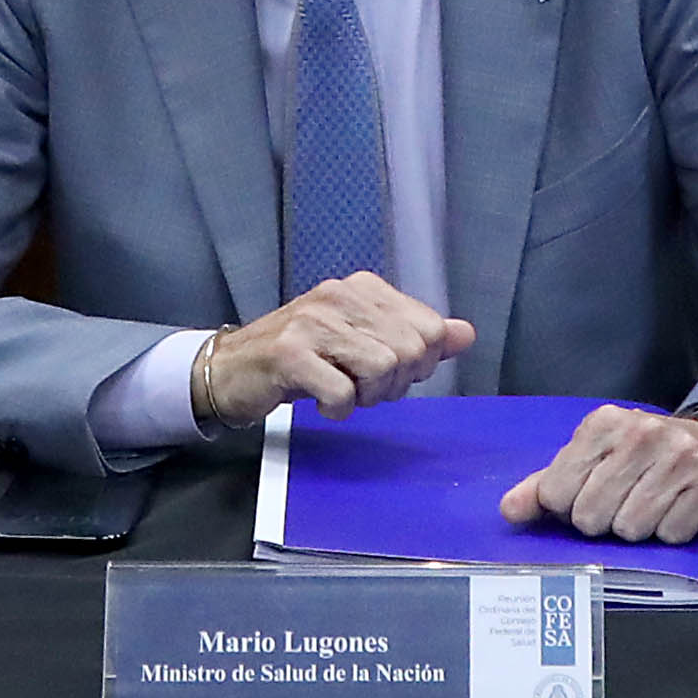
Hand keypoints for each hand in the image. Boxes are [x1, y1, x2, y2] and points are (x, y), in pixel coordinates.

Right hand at [189, 275, 475, 427]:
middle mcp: (339, 294)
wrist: (232, 368)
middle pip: (409, 351)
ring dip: (366, 397)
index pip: (429, 328)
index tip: (387, 373)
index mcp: (363, 287)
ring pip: (382, 369)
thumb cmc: (303, 356)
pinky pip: (343, 393)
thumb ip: (416, 335)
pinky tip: (321, 402)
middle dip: (393, 384)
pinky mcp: (290, 354)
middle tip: (361, 388)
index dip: (417, 364)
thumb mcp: (363, 340)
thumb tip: (464, 333)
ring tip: (341, 392)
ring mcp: (312, 322)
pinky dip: (338, 410)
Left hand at [499, 406, 697, 543]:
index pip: (556, 493)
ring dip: (640, 529)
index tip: (591, 494)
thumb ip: (545, 485)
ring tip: (654, 504)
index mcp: (602, 423)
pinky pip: (670, 535)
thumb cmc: (642, 458)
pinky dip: (673, 532)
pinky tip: (680, 509)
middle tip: (625, 502)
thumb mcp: (591, 460)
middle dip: (604, 521)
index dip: (569, 506)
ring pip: (630, 529)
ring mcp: (680, 456)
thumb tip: (509, 511)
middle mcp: (641, 433)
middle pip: (590, 517)